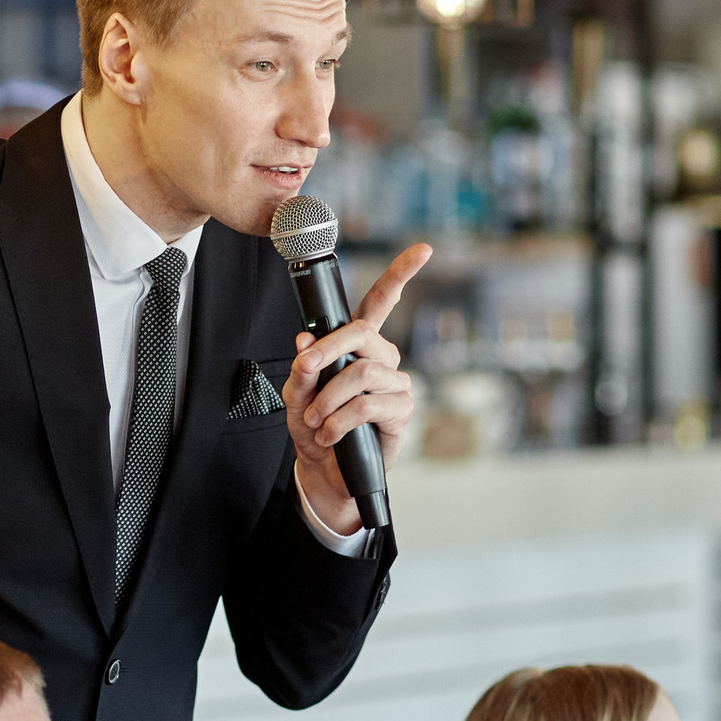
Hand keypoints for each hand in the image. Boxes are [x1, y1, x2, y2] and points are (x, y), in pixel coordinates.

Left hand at [286, 243, 430, 534]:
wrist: (326, 471)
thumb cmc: (314, 427)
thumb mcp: (297, 395)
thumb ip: (302, 369)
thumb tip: (305, 342)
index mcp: (360, 345)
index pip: (382, 302)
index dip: (401, 274)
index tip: (423, 249)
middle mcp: (383, 358)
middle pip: (362, 334)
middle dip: (328, 349)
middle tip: (305, 371)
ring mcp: (395, 384)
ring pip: (361, 374)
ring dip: (328, 398)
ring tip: (314, 420)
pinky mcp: (400, 412)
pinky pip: (368, 405)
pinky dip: (340, 420)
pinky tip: (330, 435)